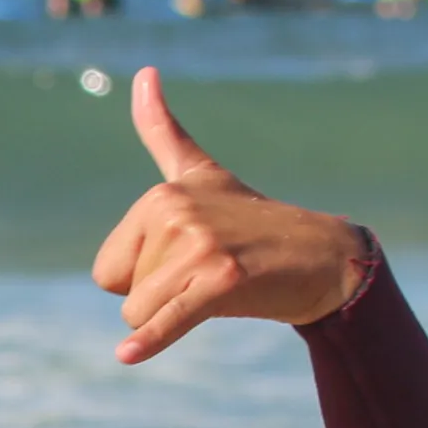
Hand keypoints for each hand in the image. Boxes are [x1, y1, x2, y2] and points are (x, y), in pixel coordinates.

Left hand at [91, 68, 371, 362]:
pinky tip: (128, 354)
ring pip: (142, 313)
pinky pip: (169, 317)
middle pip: (124, 295)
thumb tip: (143, 72)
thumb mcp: (200, 172)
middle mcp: (174, 214)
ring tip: (221, 286)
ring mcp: (200, 246)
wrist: (321, 257)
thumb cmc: (250, 218)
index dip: (142, 279)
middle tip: (210, 273)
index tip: (186, 257)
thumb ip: (163, 130)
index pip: (106, 271)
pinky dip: (151, 339)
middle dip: (161, 298)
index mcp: (159, 196)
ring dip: (177, 316)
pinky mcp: (223, 280)